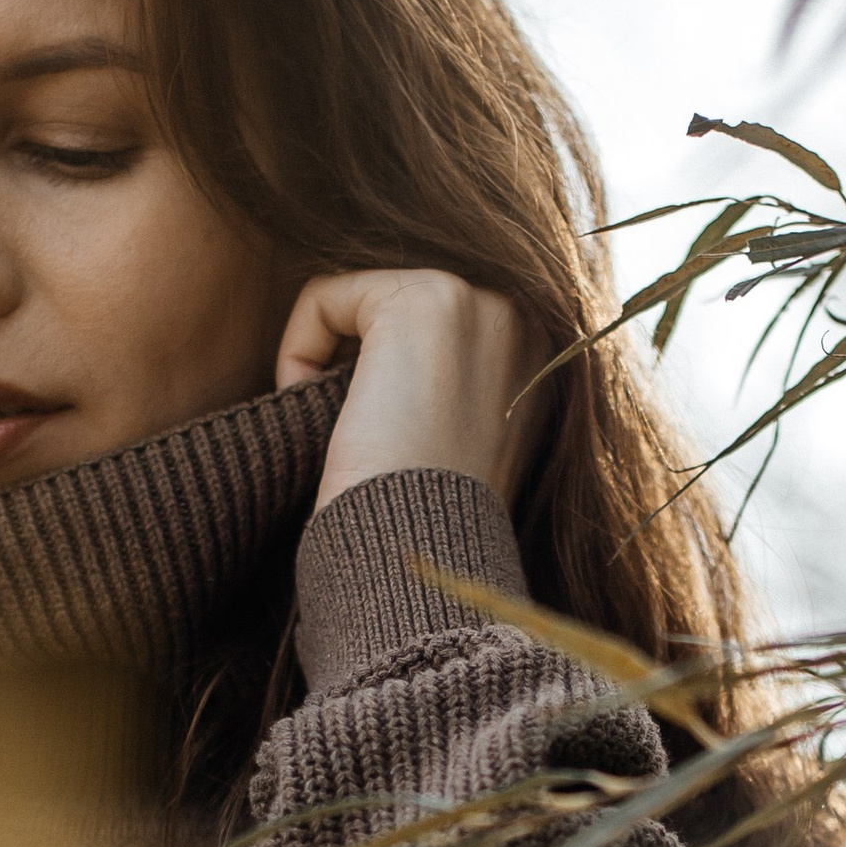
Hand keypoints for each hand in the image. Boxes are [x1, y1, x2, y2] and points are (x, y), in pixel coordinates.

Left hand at [276, 272, 540, 512]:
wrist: (424, 549)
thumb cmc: (435, 519)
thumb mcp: (466, 440)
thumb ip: (455, 387)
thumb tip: (400, 360)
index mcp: (544, 355)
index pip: (439, 327)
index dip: (391, 378)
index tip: (386, 440)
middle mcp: (526, 316)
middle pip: (399, 308)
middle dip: (362, 363)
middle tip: (359, 436)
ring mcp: (482, 302)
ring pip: (361, 302)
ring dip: (332, 363)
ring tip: (346, 430)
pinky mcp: (424, 301)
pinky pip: (328, 298)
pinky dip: (301, 350)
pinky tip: (319, 410)